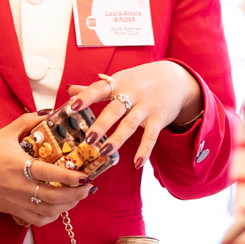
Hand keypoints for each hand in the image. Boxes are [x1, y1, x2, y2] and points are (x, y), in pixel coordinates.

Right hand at [0, 111, 93, 226]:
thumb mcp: (4, 133)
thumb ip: (27, 122)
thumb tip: (48, 112)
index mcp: (19, 165)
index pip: (50, 174)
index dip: (70, 177)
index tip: (85, 175)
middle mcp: (20, 186)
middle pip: (54, 196)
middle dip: (76, 194)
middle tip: (88, 187)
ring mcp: (17, 201)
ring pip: (49, 210)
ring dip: (67, 206)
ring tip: (78, 197)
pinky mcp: (13, 211)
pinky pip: (38, 219)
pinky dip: (52, 216)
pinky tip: (58, 208)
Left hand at [67, 60, 202, 169]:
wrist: (175, 79)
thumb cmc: (140, 80)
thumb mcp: (119, 80)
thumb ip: (95, 88)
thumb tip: (69, 89)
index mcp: (118, 83)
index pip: (99, 89)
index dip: (85, 97)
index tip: (72, 107)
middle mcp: (131, 94)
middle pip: (114, 110)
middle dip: (101, 125)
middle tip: (88, 139)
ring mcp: (145, 107)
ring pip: (129, 125)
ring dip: (117, 140)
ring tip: (103, 152)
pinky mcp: (158, 119)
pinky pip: (151, 137)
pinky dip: (144, 151)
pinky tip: (136, 164)